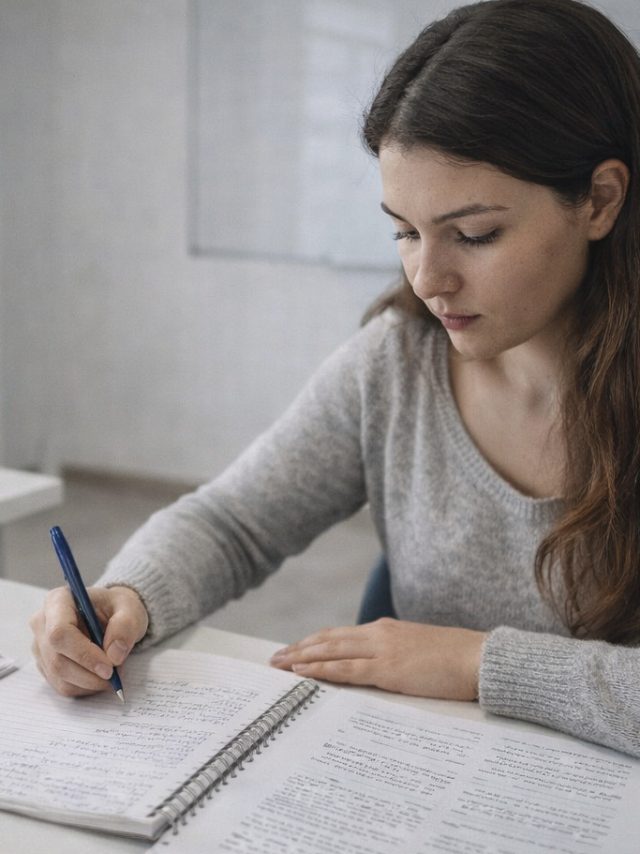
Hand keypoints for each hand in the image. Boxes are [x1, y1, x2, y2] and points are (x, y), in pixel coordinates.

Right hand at [30, 585, 148, 696]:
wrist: (112, 616)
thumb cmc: (117, 608)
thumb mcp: (130, 608)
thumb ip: (125, 626)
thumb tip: (114, 655)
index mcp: (58, 601)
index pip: (59, 633)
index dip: (83, 654)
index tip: (109, 667)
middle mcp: (43, 623)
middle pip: (58, 659)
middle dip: (90, 673)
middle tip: (116, 675)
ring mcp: (41, 647)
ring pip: (60, 677)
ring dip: (90, 682)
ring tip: (114, 670)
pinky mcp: (46, 666)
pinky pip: (63, 686)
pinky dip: (86, 687)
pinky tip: (100, 674)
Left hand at [270, 618, 485, 700]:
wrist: (478, 657)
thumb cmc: (454, 657)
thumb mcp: (418, 650)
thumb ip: (395, 653)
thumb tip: (379, 666)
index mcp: (386, 629)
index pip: (340, 634)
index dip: (314, 641)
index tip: (294, 648)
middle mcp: (378, 634)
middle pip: (328, 639)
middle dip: (299, 648)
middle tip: (274, 658)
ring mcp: (382, 650)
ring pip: (331, 651)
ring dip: (302, 658)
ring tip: (280, 665)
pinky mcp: (388, 669)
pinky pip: (347, 669)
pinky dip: (322, 670)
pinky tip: (305, 674)